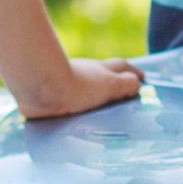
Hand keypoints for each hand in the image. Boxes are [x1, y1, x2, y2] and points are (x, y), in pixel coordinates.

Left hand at [13, 54, 143, 119]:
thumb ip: (125, 85)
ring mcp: (66, 82)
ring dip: (93, 94)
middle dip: (113, 80)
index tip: (142, 78)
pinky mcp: (50, 95)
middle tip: (122, 92)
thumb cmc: (77, 87)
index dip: (133, 72)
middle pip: (102, 74)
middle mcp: (84, 73)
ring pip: (84, 86)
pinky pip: (67, 99)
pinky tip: (74, 116)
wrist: (40, 90)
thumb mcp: (109, 86)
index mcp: (101, 71)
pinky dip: (75, 105)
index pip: (121, 67)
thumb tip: (137, 84)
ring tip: (100, 110)